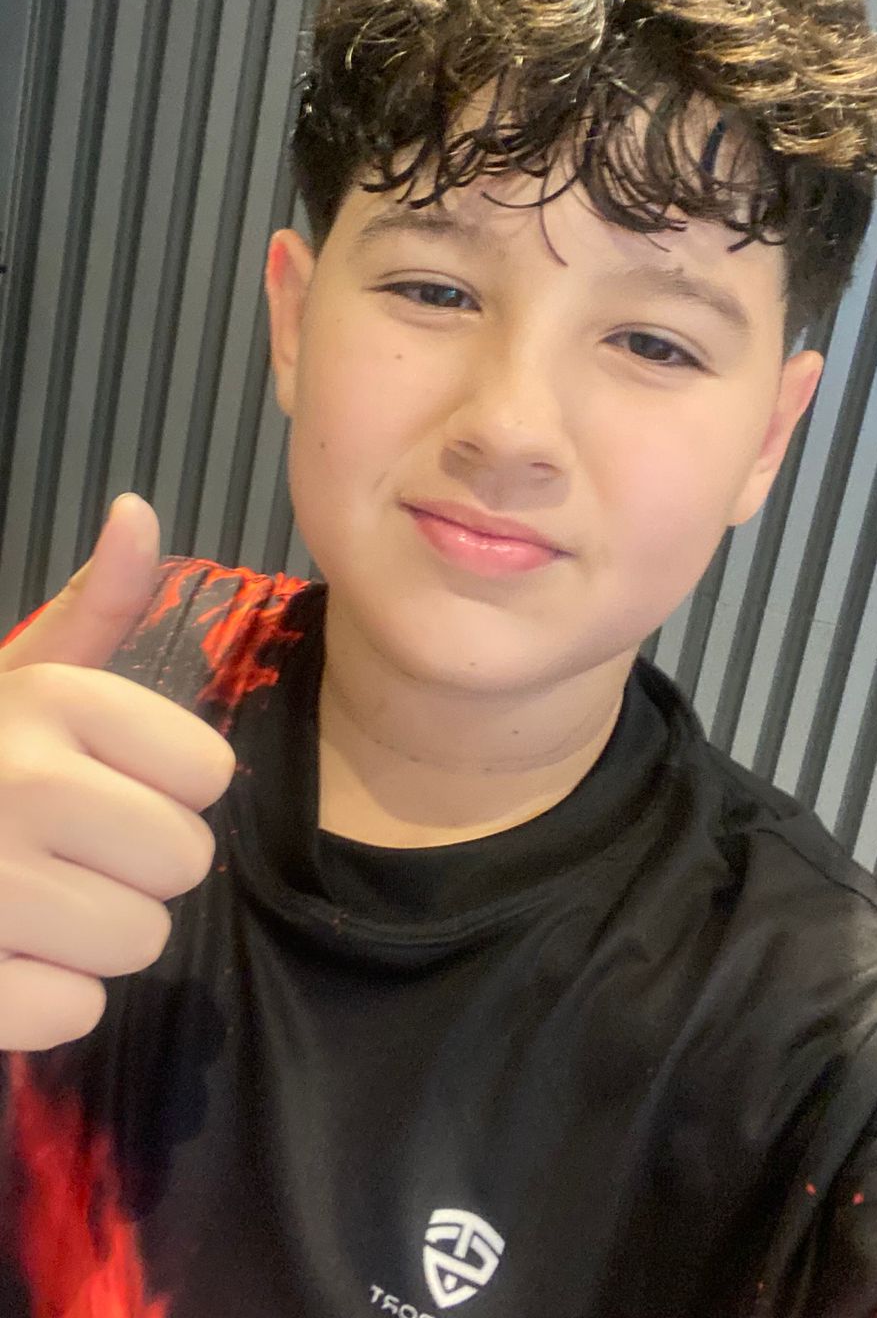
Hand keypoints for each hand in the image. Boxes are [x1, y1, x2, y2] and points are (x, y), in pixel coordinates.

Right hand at [0, 495, 235, 1050]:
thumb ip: (95, 607)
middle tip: (70, 851)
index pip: (210, 773)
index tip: (108, 782)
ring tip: (35, 902)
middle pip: (187, 862)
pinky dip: (47, 1003)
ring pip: (140, 942)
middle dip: (140, 868)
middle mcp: (20, 781)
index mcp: (53, 701)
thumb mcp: (17, 674)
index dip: (170, 789)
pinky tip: (6, 959)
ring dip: (98, 937)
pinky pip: (75, 1013)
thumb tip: (139, 509)